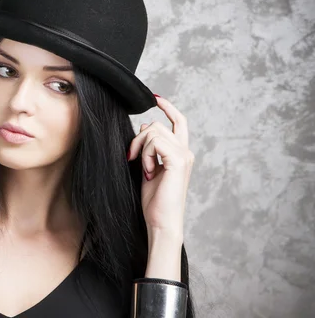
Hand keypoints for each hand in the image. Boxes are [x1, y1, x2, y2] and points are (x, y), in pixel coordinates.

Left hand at [127, 95, 193, 240]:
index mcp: (180, 153)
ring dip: (141, 149)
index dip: (168, 108)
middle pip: (156, 125)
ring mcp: (184, 155)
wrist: (161, 222)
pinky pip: (154, 142)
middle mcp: (185, 152)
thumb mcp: (147, 167)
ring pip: (153, 131)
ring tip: (145, 170)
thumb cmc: (154, 201)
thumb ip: (148, 148)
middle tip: (132, 158)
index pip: (178, 122)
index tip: (155, 98)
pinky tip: (149, 171)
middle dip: (138, 138)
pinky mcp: (178, 161)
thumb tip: (144, 126)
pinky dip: (145, 155)